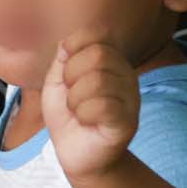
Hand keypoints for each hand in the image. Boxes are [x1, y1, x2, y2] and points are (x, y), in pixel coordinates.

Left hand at [40, 28, 138, 181]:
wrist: (76, 153)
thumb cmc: (68, 115)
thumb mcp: (56, 80)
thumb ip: (62, 57)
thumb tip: (67, 41)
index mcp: (110, 59)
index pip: (95, 33)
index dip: (72, 48)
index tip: (66, 72)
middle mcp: (125, 73)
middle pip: (97, 54)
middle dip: (71, 76)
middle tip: (71, 95)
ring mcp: (130, 97)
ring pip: (98, 81)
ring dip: (75, 99)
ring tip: (78, 111)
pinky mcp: (128, 121)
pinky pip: (102, 106)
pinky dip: (83, 114)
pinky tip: (87, 122)